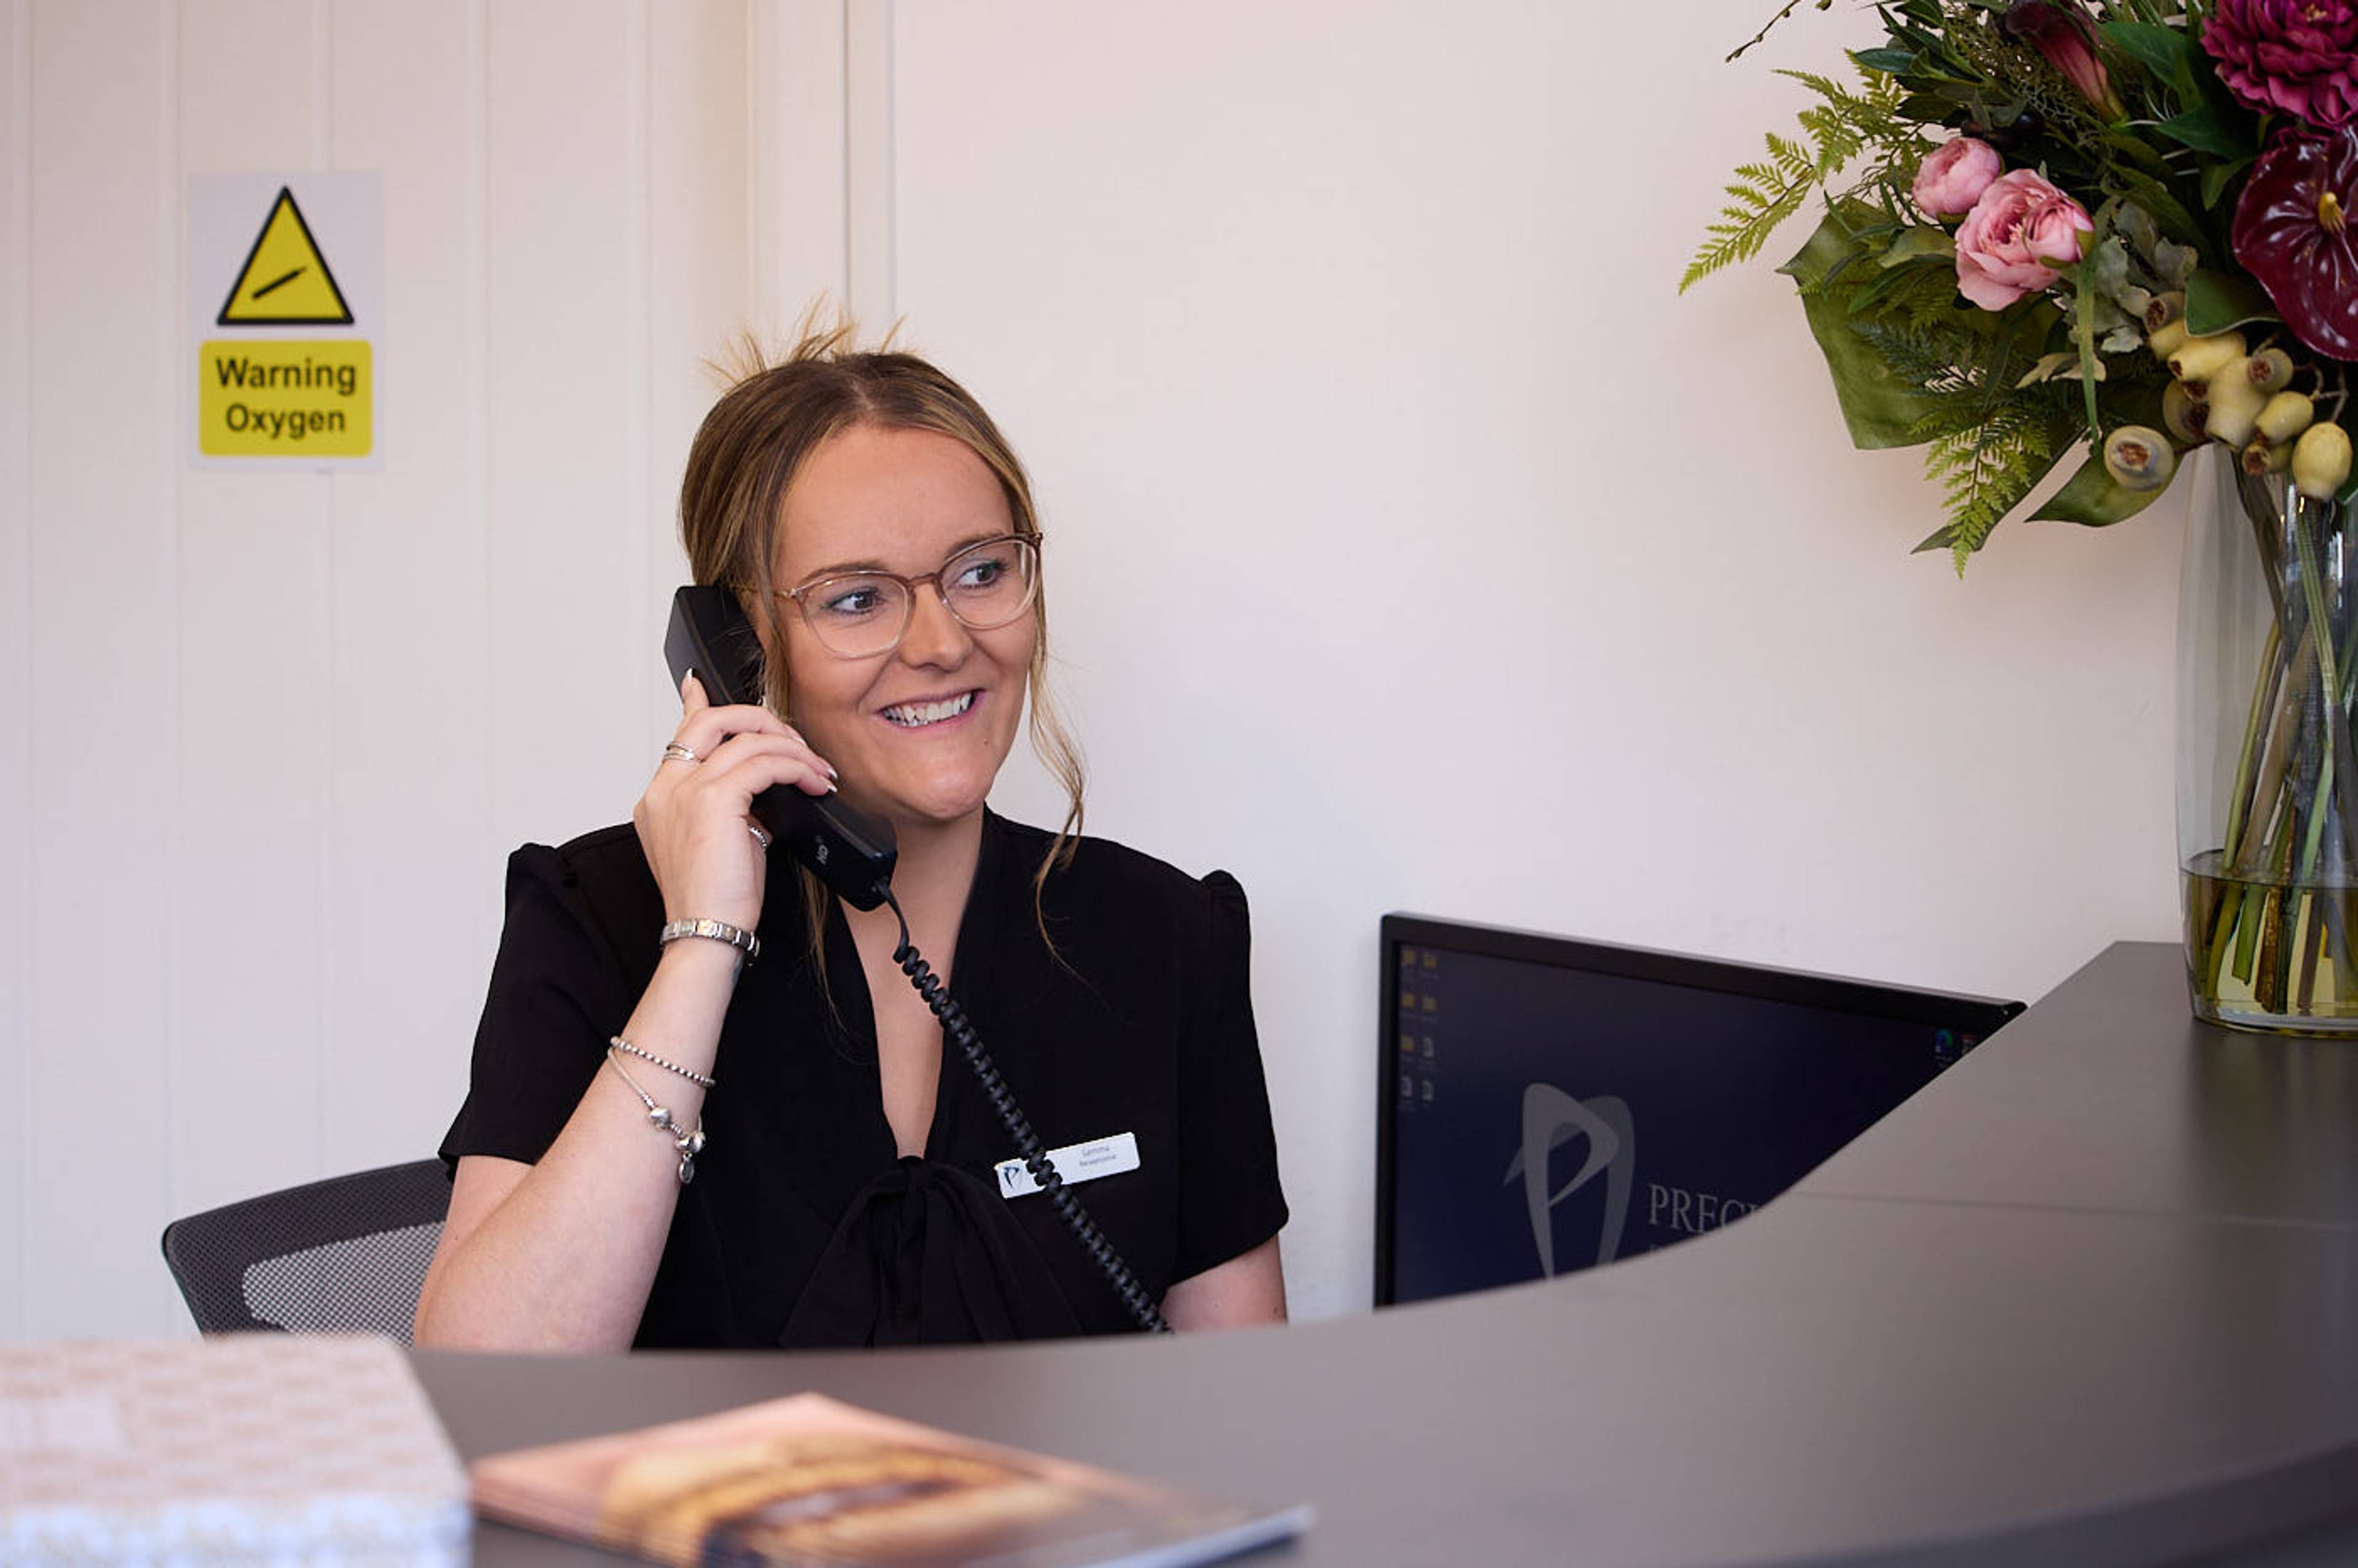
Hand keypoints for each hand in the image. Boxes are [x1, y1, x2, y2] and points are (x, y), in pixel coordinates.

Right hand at [633, 673, 837, 932]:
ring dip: (793, 750)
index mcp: (661, 797)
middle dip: (761, 721)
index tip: (700, 684)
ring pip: (747, 739)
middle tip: (794, 743)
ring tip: (817, 772)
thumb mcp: (722, 841)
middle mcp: (666, 788)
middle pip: (713, 720)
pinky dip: (796, 767)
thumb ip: (731, 806)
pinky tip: (813, 784)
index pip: (681, 734)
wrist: (706, 932)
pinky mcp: (712, 800)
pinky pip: (764, 763)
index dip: (695, 702)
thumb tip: (764, 785)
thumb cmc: (714, 897)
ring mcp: (685, 790)